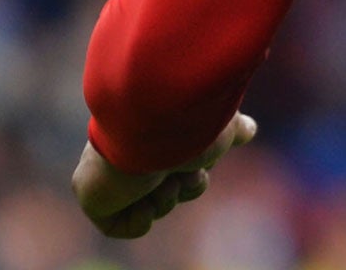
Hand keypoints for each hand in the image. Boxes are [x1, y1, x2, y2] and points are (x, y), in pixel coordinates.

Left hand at [71, 112, 257, 238]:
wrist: (149, 120)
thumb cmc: (188, 119)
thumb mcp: (221, 124)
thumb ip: (232, 130)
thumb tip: (250, 129)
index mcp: (158, 133)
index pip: (180, 165)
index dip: (196, 168)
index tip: (202, 157)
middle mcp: (135, 151)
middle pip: (170, 187)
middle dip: (185, 185)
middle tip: (181, 171)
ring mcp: (114, 173)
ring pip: (150, 205)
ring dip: (164, 197)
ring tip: (160, 178)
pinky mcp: (95, 197)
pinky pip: (122, 226)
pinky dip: (138, 219)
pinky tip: (144, 199)